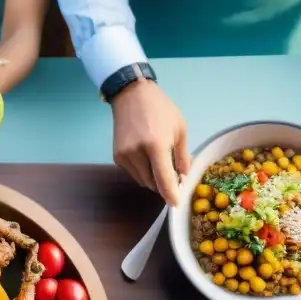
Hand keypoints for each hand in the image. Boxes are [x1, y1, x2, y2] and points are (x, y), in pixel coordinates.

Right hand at [112, 79, 189, 206]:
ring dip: (153, 177)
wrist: (131, 95)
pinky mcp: (117, 157)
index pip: (163, 179)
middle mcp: (137, 153)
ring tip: (158, 160)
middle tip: (172, 171)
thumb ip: (182, 155)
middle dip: (163, 183)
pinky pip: (134, 173)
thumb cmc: (160, 109)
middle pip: (152, 183)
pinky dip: (143, 171)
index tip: (175, 203)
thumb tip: (183, 177)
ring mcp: (124, 156)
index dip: (170, 194)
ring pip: (142, 180)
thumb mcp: (179, 128)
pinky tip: (146, 156)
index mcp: (155, 145)